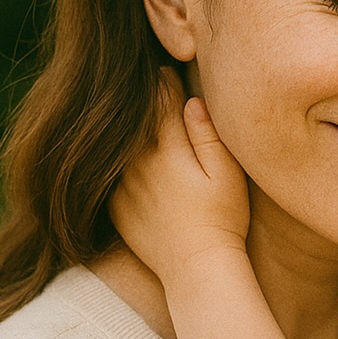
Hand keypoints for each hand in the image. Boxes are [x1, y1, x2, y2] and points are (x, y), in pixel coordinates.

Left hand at [109, 69, 250, 289]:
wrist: (196, 268)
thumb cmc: (223, 219)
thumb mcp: (227, 175)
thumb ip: (208, 136)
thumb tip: (192, 101)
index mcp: (169, 151)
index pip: (161, 104)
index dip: (164, 83)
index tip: (166, 70)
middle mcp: (140, 163)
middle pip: (136, 120)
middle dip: (142, 100)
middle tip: (146, 82)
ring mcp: (123, 186)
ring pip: (120, 144)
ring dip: (126, 128)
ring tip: (131, 114)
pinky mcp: (116, 206)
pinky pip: (110, 172)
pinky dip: (115, 158)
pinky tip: (124, 154)